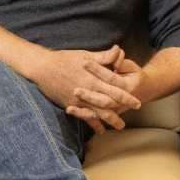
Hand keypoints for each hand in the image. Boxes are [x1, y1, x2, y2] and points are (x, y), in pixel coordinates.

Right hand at [28, 45, 142, 133]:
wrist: (42, 68)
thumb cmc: (64, 59)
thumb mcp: (85, 55)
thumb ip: (103, 57)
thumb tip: (118, 50)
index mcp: (94, 78)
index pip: (115, 90)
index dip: (127, 97)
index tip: (137, 102)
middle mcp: (89, 91)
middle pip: (110, 104)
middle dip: (123, 109)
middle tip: (132, 115)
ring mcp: (79, 100)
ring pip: (99, 113)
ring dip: (110, 120)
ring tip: (120, 126)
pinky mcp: (71, 105)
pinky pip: (85, 117)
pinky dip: (93, 123)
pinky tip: (99, 129)